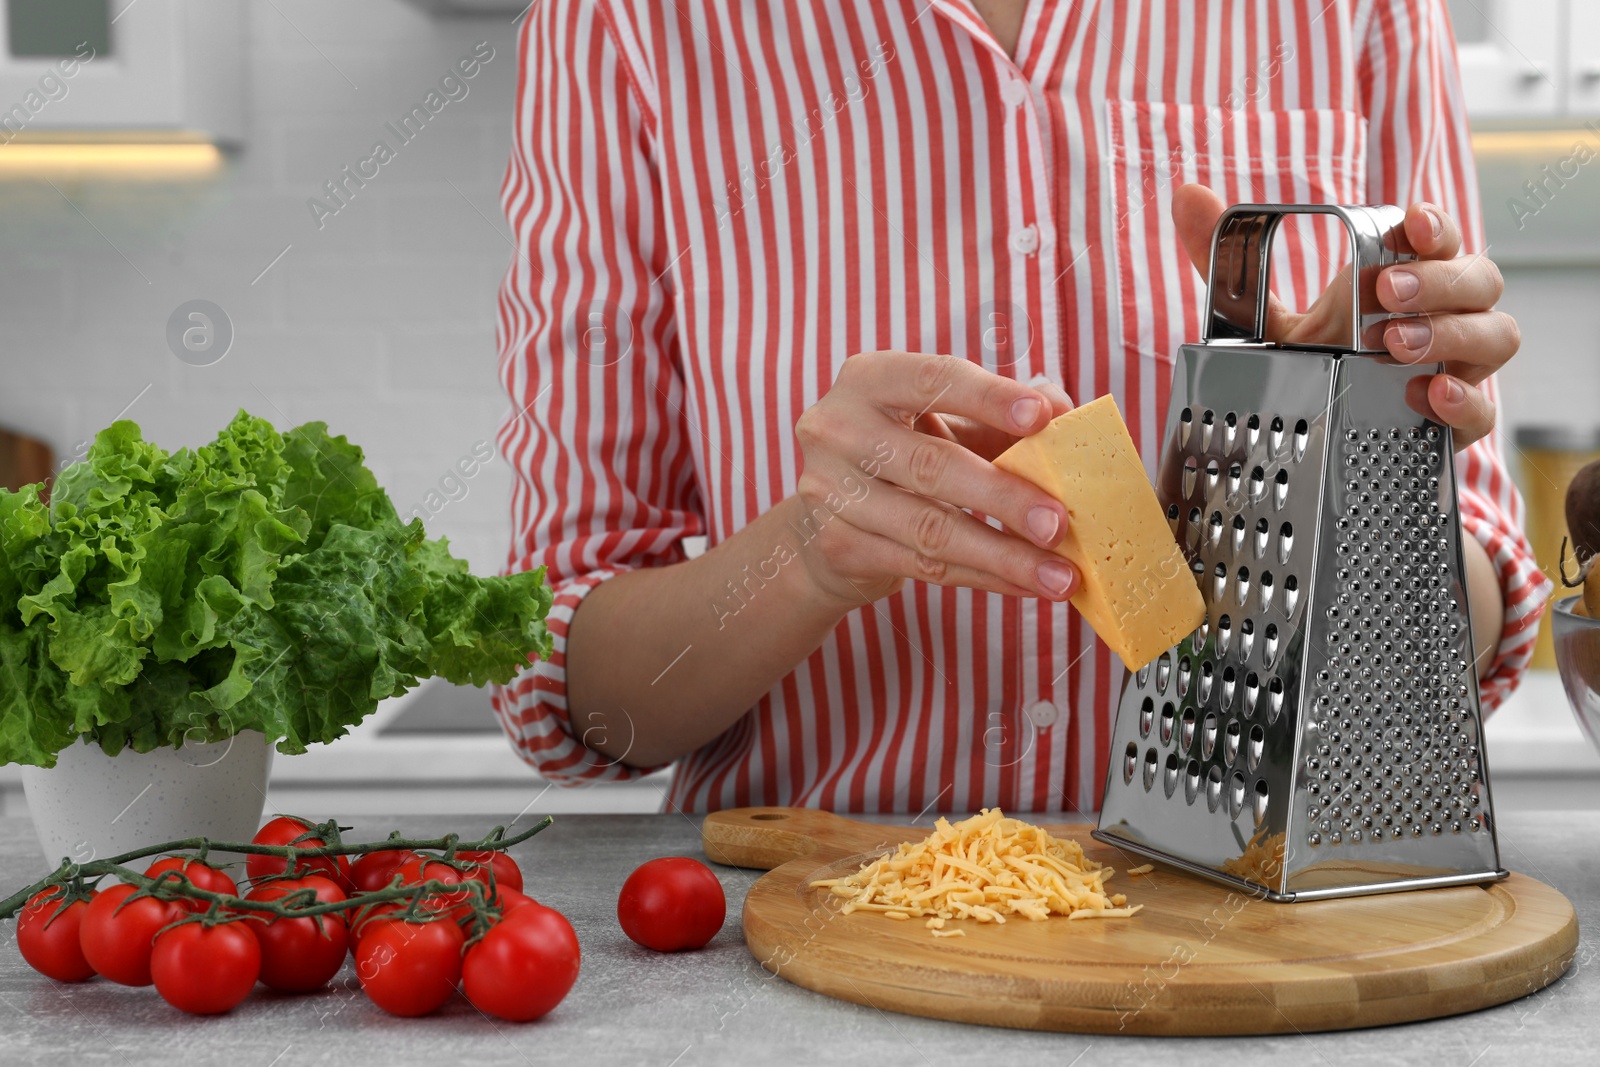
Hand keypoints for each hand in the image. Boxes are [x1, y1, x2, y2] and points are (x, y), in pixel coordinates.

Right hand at [792, 352, 1077, 606]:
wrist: (828, 518)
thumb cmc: (904, 454)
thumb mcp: (944, 422)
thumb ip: (1000, 415)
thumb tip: (1065, 412)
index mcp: (868, 380)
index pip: (932, 380)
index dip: (988, 398)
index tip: (1043, 418)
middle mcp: (837, 430)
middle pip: (931, 466)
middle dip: (1003, 497)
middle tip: (1059, 523)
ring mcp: (831, 492)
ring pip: (929, 529)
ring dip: (1003, 556)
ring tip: (1059, 576)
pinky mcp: (839, 546)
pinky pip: (924, 568)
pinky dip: (984, 578)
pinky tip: (1026, 585)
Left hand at [1172, 184, 1518, 448]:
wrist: (1320, 433)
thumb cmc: (1312, 358)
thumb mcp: (1264, 316)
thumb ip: (1225, 261)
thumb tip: (1186, 196)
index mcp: (1407, 277)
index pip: (1441, 237)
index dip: (1434, 226)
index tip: (1410, 223)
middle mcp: (1444, 315)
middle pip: (1479, 280)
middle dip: (1439, 281)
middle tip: (1388, 292)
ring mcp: (1457, 366)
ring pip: (1496, 335)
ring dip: (1452, 334)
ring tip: (1396, 342)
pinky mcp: (1456, 420)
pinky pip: (1484, 411)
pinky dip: (1464, 403)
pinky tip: (1427, 395)